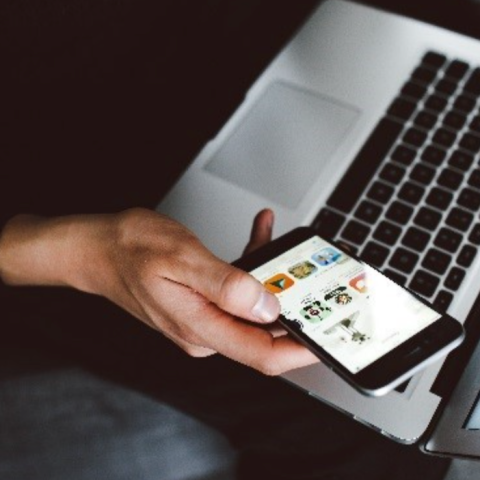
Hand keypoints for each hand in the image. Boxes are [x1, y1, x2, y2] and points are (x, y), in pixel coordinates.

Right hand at [0, 209, 317, 374]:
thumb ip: (227, 285)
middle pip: (264, 331)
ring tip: (275, 240)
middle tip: (309, 273)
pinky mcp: (203, 304)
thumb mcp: (182, 258)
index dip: (300, 350)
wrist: (100, 248)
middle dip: (293, 304)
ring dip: (270, 277)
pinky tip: (256, 237)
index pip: (262, 354)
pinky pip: (238, 292)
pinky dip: (252, 265)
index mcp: (201, 327)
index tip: (327, 336)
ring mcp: (204, 319)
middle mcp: (205, 330)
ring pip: (253, 307)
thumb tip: (268, 307)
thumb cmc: (130, 249)